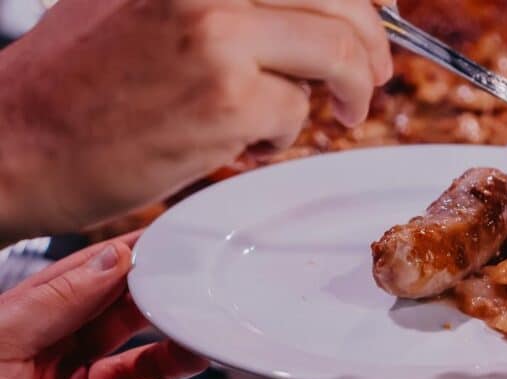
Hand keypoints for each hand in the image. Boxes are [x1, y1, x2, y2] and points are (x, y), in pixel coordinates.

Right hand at [0, 0, 391, 239]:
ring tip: (335, 113)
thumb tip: (313, 11)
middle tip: (374, 76)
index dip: (357, 2)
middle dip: (372, 43)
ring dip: (349, 90)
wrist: (22, 140)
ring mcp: (218, 34)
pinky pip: (296, 115)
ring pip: (336, 53)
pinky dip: (284, 135)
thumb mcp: (147, 1)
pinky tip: (245, 141)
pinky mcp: (227, 100)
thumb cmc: (82, 77)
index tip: (372, 23)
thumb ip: (230, 2)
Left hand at [0, 235, 207, 378]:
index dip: (119, 266)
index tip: (159, 248)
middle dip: (154, 314)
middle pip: (116, 332)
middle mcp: (46, 369)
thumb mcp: (0, 338)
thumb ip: (59, 299)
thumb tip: (110, 261)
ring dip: (165, 364)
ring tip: (189, 350)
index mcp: (21, 332)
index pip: (80, 288)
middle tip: (187, 298)